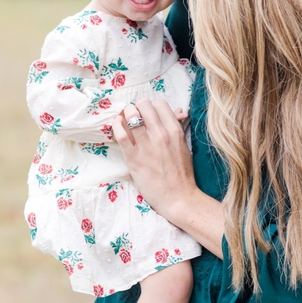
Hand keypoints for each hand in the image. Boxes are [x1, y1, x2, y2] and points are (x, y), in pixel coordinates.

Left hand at [114, 99, 197, 224]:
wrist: (178, 198)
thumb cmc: (182, 174)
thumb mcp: (184, 146)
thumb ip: (179, 127)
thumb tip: (179, 111)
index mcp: (175, 131)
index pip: (159, 104)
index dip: (152, 107)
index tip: (148, 114)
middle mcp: (161, 134)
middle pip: (144, 105)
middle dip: (138, 108)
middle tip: (135, 116)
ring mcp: (147, 146)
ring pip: (131, 115)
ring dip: (126, 114)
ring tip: (125, 119)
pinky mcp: (134, 158)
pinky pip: (121, 134)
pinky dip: (116, 125)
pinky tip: (117, 125)